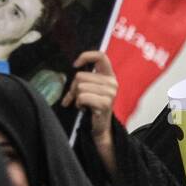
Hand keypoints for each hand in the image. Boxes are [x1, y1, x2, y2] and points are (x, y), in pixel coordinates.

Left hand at [63, 51, 118, 177]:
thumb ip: (86, 77)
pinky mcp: (105, 104)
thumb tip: (74, 67)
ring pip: (80, 86)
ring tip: (82, 104)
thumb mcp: (91, 88)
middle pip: (81, 75)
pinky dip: (79, 104)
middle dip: (74, 87)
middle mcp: (112, 83)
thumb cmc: (93, 107)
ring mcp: (110, 93)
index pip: (101, 56)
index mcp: (110, 76)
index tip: (75, 64)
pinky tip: (84, 108)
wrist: (100, 128)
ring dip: (76, 97)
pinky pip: (82, 97)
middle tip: (76, 97)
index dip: (86, 56)